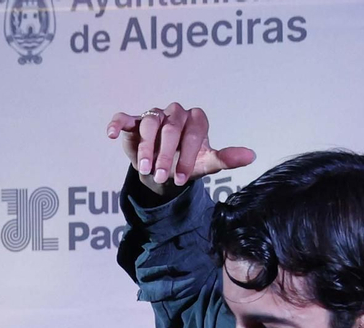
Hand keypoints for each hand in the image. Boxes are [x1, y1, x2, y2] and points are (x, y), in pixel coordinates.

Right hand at [106, 103, 255, 194]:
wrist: (162, 172)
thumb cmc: (185, 164)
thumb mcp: (205, 164)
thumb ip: (225, 159)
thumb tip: (252, 156)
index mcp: (196, 120)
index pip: (194, 133)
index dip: (188, 156)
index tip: (180, 178)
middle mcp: (176, 113)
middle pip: (171, 128)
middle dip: (166, 154)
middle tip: (161, 176)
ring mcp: (154, 115)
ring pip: (150, 123)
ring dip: (147, 147)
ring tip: (144, 169)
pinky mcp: (133, 122)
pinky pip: (124, 117)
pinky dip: (117, 123)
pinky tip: (111, 134)